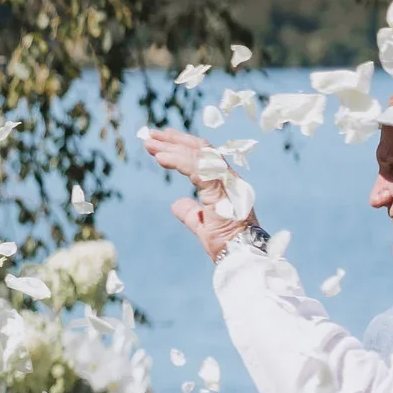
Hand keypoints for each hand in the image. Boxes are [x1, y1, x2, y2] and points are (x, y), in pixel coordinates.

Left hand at [144, 128, 258, 260]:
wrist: (242, 257)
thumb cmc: (227, 244)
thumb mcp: (203, 226)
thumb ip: (191, 213)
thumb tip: (177, 203)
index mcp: (225, 184)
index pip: (205, 157)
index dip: (183, 146)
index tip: (162, 142)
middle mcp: (229, 178)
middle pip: (201, 149)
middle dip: (175, 140)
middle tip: (151, 134)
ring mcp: (228, 183)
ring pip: (199, 155)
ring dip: (172, 146)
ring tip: (150, 142)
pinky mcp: (223, 192)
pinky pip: (199, 169)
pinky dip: (178, 160)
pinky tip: (160, 157)